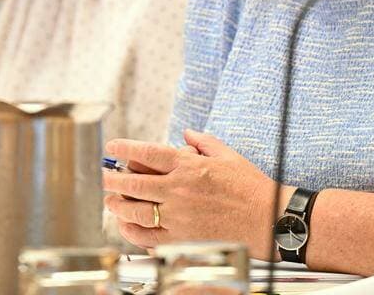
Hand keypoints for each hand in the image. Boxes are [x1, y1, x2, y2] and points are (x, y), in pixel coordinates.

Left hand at [102, 130, 279, 257]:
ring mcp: (178, 216)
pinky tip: (126, 226)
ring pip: (136, 210)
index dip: (124, 149)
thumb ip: (203, 142)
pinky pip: (149, 237)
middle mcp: (178, 190)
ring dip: (118, 205)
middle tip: (105, 178)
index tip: (112, 147)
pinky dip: (133, 232)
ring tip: (111, 202)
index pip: (146, 153)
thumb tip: (187, 134)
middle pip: (134, 182)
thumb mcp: (228, 155)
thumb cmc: (251, 188)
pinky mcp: (182, 239)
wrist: (268, 220)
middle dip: (113, 179)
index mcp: (188, 166)